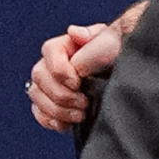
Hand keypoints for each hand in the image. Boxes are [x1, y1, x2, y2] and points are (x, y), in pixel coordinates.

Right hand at [32, 16, 133, 131]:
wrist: (123, 78)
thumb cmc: (118, 57)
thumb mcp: (112, 41)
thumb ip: (93, 36)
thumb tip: (74, 33)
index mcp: (65, 46)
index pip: (49, 51)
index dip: (60, 69)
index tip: (77, 83)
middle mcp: (51, 64)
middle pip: (39, 77)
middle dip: (60, 95)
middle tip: (83, 103)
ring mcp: (47, 84)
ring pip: (36, 95)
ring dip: (56, 110)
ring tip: (79, 115)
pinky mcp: (49, 103)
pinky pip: (38, 112)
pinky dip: (49, 120)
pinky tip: (66, 124)